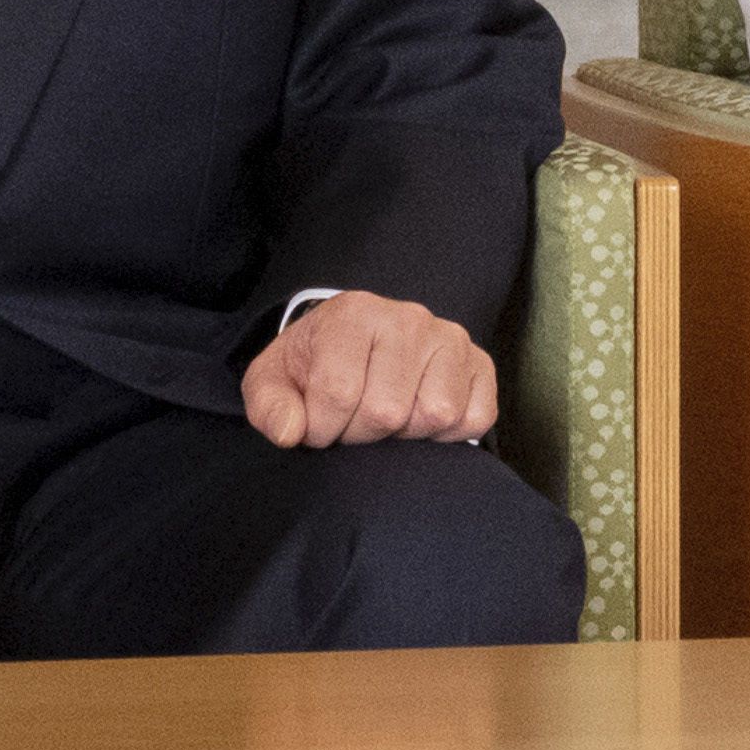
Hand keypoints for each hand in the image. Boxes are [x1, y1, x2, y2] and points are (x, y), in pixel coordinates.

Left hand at [243, 290, 498, 449]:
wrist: (354, 345)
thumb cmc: (313, 367)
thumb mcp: (273, 381)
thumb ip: (269, 407)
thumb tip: (290, 432)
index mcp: (354, 314)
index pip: (339, 393)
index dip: (322, 428)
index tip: (317, 426)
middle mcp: (409, 318)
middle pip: (387, 411)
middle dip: (361, 434)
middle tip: (352, 423)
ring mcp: (450, 339)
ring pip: (435, 414)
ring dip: (404, 435)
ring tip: (385, 419)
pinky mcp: (481, 365)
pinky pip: (474, 418)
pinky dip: (447, 435)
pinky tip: (419, 419)